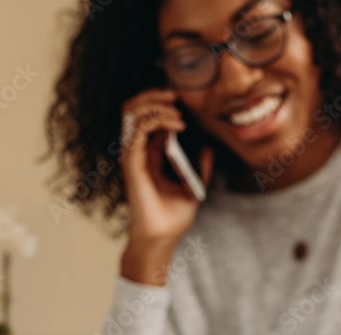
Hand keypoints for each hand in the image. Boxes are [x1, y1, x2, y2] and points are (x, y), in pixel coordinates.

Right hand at [119, 88, 214, 246]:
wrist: (164, 235)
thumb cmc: (174, 214)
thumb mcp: (193, 184)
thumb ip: (199, 165)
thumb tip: (208, 147)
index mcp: (149, 154)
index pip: (145, 116)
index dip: (160, 102)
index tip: (181, 100)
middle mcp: (137, 151)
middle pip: (134, 109)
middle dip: (153, 95)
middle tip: (175, 94)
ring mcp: (132, 155)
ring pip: (132, 113)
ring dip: (154, 103)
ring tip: (175, 106)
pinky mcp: (132, 162)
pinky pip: (138, 130)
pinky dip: (157, 120)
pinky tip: (177, 124)